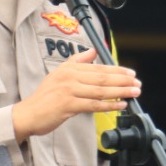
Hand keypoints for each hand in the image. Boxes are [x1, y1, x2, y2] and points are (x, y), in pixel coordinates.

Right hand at [11, 48, 140, 142]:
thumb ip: (76, 61)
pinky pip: (93, 105)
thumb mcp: (58, 73)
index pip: (98, 67)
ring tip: (134, 93)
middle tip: (137, 83)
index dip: (117, 70)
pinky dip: (109, 105)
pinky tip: (120, 105)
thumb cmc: (44, 97)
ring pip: (100, 91)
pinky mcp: (68, 105)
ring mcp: (68, 91)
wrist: (28, 114)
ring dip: (120, 92)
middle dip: (123, 80)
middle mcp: (69, 77)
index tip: (131, 73)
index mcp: (69, 68)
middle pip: (102, 77)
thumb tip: (93, 51)